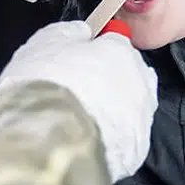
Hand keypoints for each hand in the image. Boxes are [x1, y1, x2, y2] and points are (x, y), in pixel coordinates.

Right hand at [0, 20, 157, 180]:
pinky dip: (108, 139)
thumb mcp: (45, 41)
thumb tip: (82, 32)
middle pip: (127, 76)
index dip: (96, 51)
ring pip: (128, 109)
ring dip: (110, 111)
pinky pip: (123, 140)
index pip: (116, 42)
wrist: (46, 140)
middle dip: (107, 80)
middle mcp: (139, 83)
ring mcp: (140, 120)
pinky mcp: (134, 152)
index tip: (81, 58)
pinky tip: (85, 139)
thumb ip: (69, 32)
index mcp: (121, 52)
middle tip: (77, 90)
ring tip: (78, 119)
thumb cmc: (44, 86)